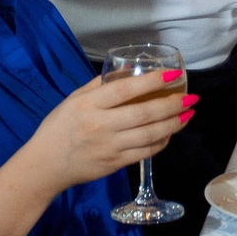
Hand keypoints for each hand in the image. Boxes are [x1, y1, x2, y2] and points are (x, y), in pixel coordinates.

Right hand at [27, 70, 190, 191]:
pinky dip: (161, 142)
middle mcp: (100, 125)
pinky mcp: (114, 164)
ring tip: (188, 114)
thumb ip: (99, 85)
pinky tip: (171, 133)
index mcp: (88, 105)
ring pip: (149, 135)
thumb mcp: (73, 100)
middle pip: (144, 114)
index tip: (172, 75)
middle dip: (172, 105)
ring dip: (173, 124)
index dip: (151, 82)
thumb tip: (127, 70)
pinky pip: (145, 153)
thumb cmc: (59, 127)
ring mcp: (109, 147)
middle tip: (191, 98)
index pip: (124, 90)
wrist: (45, 165)